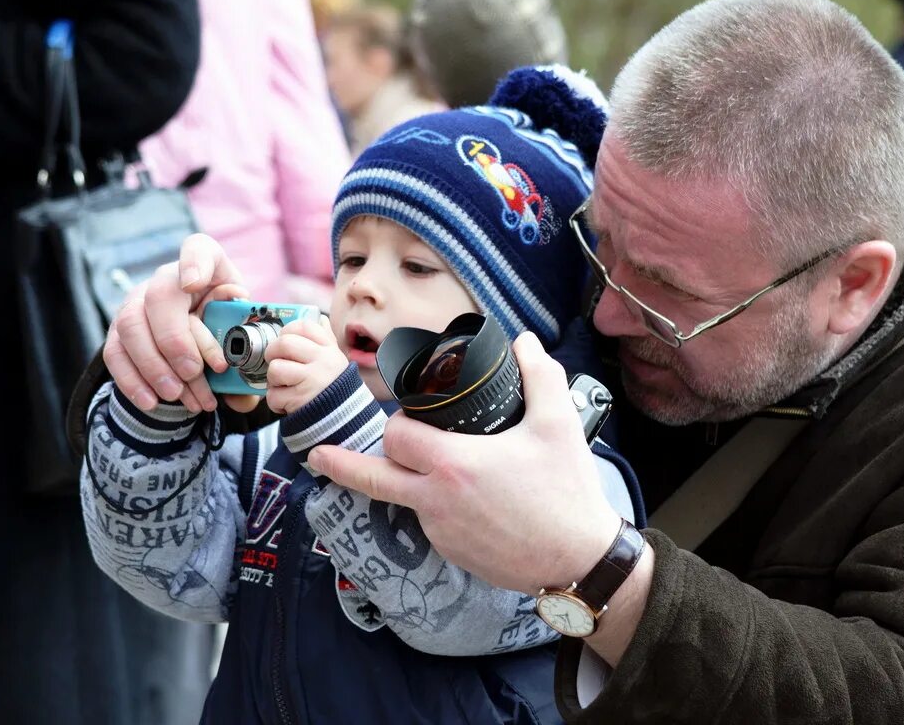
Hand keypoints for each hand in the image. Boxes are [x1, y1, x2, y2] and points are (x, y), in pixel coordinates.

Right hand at [102, 233, 254, 413]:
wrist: (198, 328)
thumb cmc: (228, 324)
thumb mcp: (245, 331)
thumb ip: (246, 357)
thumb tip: (242, 394)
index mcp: (206, 266)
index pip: (198, 249)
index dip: (194, 263)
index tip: (194, 284)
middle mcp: (167, 278)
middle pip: (159, 296)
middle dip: (174, 338)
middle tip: (193, 372)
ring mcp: (137, 301)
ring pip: (131, 325)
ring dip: (154, 365)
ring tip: (176, 394)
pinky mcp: (119, 329)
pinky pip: (115, 352)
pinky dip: (132, 380)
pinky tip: (152, 402)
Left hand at [263, 315, 349, 414]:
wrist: (345, 418)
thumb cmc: (334, 386)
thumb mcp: (336, 359)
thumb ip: (326, 339)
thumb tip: (319, 318)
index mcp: (329, 349)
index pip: (304, 326)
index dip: (287, 330)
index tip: (284, 340)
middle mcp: (323, 361)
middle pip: (284, 343)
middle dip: (272, 353)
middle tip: (276, 362)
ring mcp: (311, 380)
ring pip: (275, 369)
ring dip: (273, 380)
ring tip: (285, 386)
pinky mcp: (300, 400)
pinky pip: (273, 395)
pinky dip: (276, 401)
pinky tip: (287, 402)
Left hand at [306, 332, 622, 594]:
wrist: (579, 561)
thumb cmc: (567, 493)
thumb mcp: (559, 425)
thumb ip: (541, 375)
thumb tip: (526, 343)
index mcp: (454, 465)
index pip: (394, 437)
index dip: (395, 421)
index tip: (404, 415)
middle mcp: (436, 502)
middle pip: (368, 478)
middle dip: (344, 461)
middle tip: (323, 452)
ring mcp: (440, 535)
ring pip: (400, 502)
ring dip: (402, 483)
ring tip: (422, 470)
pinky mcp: (452, 556)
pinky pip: (427, 526)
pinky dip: (433, 509)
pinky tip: (464, 499)